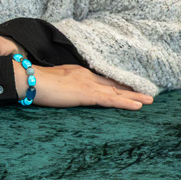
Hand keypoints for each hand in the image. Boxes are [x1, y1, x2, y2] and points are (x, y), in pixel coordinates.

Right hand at [24, 63, 154, 110]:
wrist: (31, 80)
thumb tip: (66, 89)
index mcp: (79, 73)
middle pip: (113, 84)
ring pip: (116, 92)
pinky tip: (137, 106)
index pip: (102, 79)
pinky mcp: (87, 95)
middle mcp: (87, 77)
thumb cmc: (36, 82)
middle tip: (147, 93)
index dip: (117, 83)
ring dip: (134, 96)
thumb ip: (64, 84)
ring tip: (149, 100)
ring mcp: (88, 85)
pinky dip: (125, 103)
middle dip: (130, 89)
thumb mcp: (54, 81)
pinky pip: (111, 100)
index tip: (129, 86)